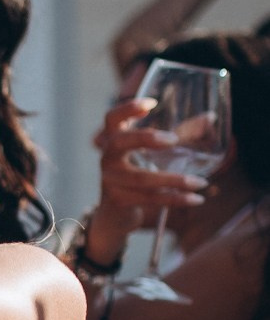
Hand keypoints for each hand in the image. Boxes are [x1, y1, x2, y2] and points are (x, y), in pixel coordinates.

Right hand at [90, 98, 206, 248]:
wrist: (115, 216)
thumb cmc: (138, 175)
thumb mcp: (155, 154)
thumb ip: (180, 135)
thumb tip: (211, 117)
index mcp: (115, 139)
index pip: (112, 117)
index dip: (128, 109)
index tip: (153, 103)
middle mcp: (108, 157)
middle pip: (120, 141)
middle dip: (146, 138)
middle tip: (174, 140)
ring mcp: (110, 180)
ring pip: (143, 178)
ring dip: (175, 180)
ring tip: (201, 182)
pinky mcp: (118, 200)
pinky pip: (150, 198)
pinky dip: (175, 199)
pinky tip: (196, 199)